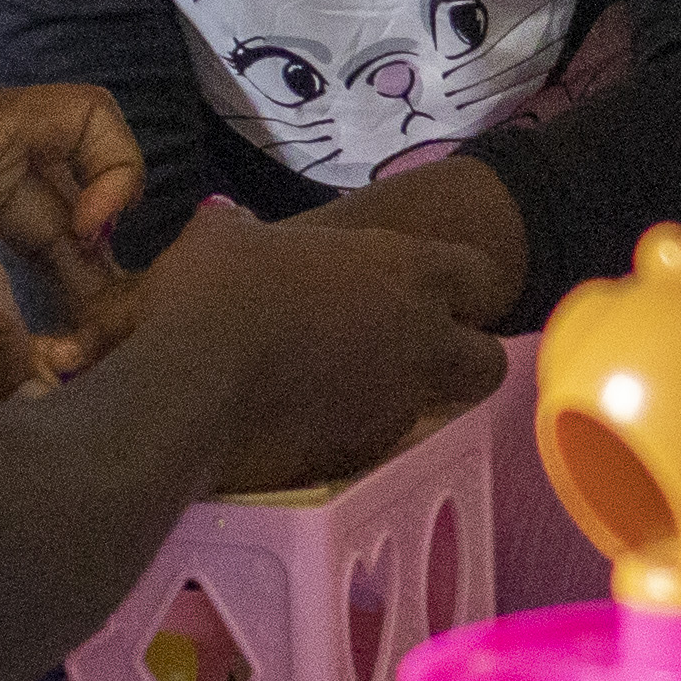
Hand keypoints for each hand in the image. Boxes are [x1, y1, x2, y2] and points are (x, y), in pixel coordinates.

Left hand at [0, 81, 141, 397]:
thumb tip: (46, 398)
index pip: (91, 116)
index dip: (114, 171)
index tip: (91, 237)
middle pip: (66, 191)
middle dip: (87, 262)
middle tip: (94, 339)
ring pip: (26, 228)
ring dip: (50, 287)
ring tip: (63, 357)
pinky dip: (6, 292)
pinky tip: (9, 347)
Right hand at [131, 202, 506, 490]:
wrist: (192, 386)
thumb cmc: (216, 292)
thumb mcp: (224, 239)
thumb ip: (244, 231)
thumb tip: (231, 223)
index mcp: (404, 270)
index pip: (480, 275)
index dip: (464, 285)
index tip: (434, 290)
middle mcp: (420, 339)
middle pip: (488, 360)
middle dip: (465, 358)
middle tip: (418, 353)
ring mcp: (397, 404)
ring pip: (440, 411)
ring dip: (408, 398)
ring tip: (352, 390)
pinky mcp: (362, 456)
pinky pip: (378, 445)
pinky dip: (354, 433)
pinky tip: (308, 425)